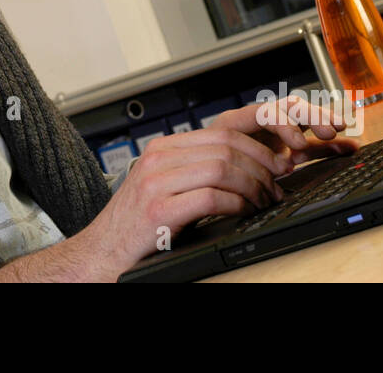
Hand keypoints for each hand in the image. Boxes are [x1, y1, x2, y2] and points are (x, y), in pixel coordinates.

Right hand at [79, 95, 360, 278]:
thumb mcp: (166, 186)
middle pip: (228, 146)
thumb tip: (248, 166)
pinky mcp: (159, 210)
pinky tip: (243, 212)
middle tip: (278, 187)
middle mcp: (159, 158)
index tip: (280, 161)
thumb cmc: (139, 225)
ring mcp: (157, 182)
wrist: (102, 252)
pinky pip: (211, 197)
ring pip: (223, 168)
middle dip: (263, 166)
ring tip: (264, 202)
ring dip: (254, 187)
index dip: (260, 144)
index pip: (224, 130)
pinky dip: (236, 205)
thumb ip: (197, 170)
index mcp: (164, 148)